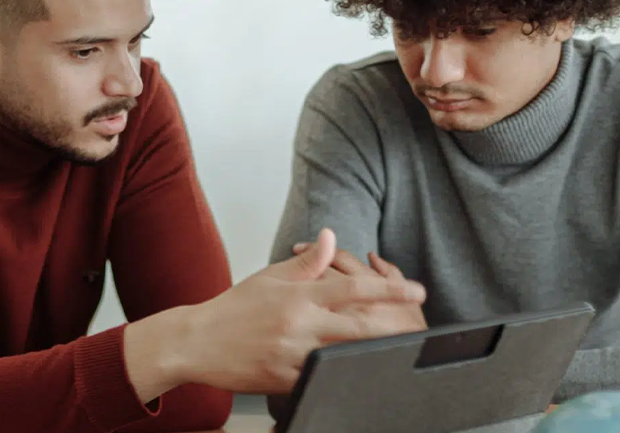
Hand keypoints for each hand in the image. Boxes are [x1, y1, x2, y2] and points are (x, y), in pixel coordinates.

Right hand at [181, 228, 426, 393]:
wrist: (197, 342)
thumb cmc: (235, 307)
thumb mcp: (271, 277)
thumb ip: (307, 261)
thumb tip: (332, 238)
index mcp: (298, 296)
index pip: (351, 289)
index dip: (388, 289)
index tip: (416, 290)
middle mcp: (299, 325)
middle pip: (358, 327)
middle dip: (394, 327)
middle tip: (422, 327)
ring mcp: (293, 355)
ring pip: (344, 356)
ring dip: (373, 354)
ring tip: (400, 351)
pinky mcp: (286, 380)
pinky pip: (321, 379)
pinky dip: (340, 375)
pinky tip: (359, 374)